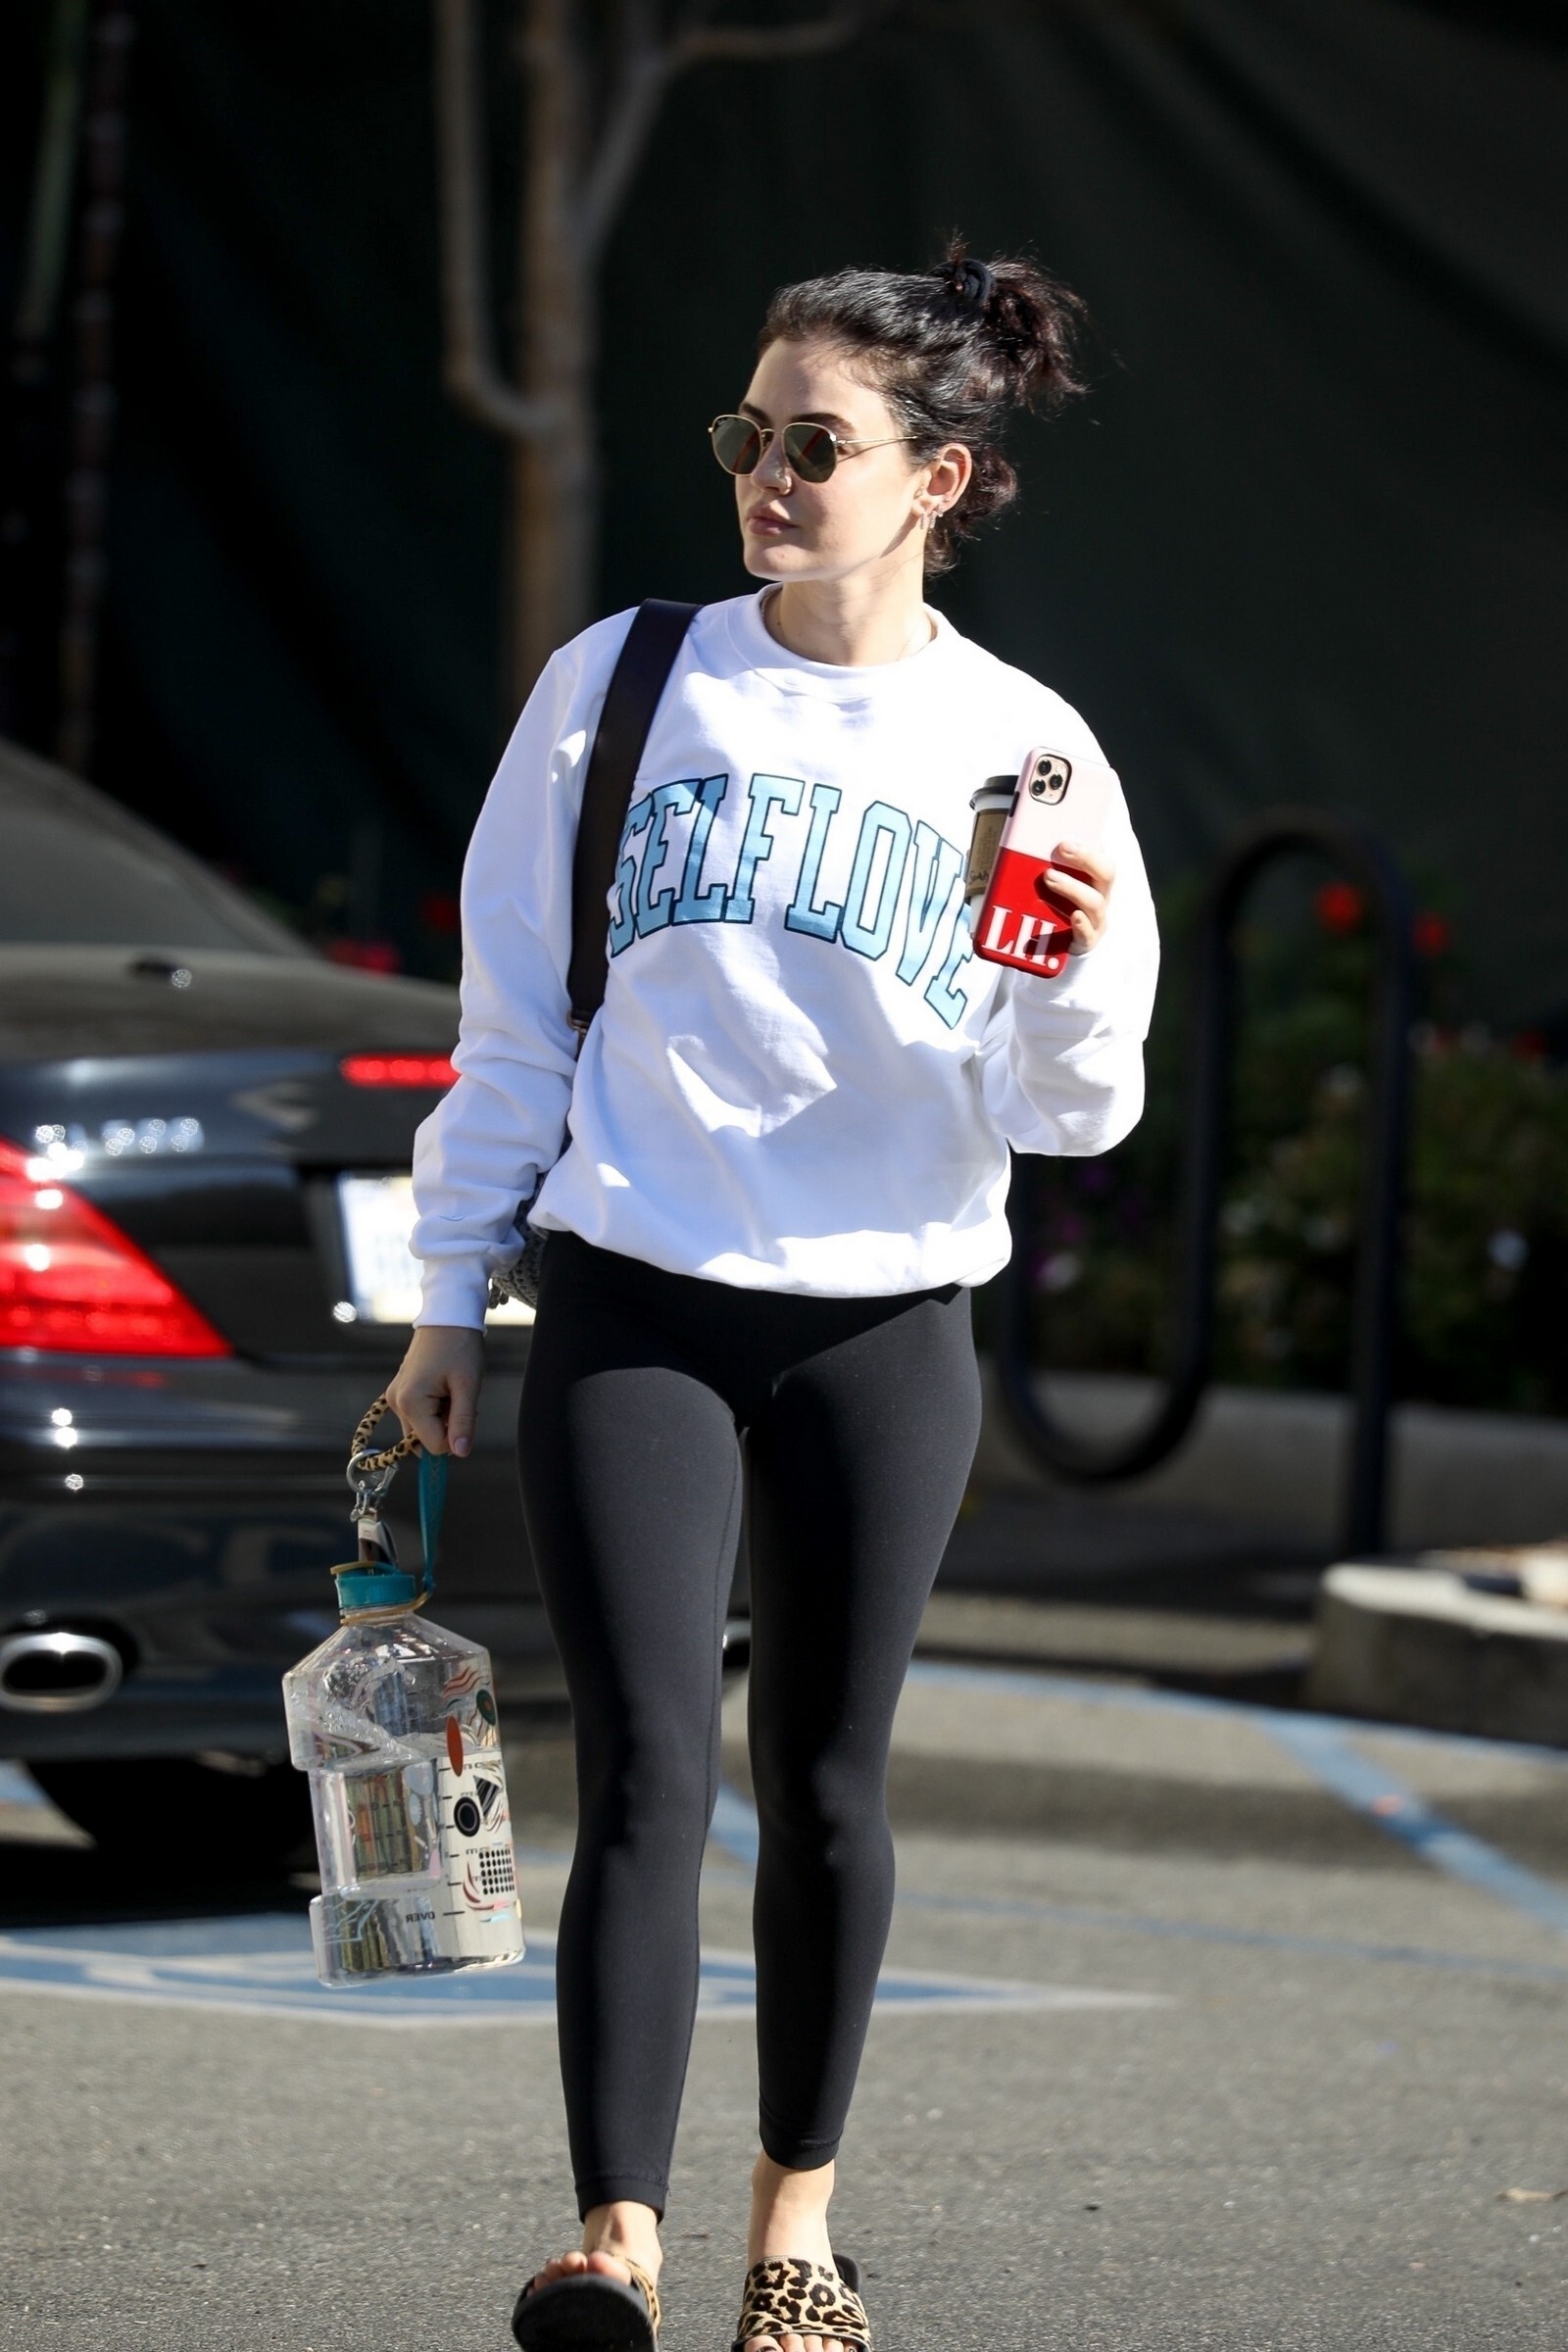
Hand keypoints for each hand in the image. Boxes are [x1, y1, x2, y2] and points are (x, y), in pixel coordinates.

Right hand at [386, 1324, 484, 1458]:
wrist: (446, 1317)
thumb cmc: (459, 1346)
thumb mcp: (468, 1385)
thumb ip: (463, 1422)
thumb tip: (460, 1453)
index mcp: (410, 1402)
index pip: (434, 1446)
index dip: (456, 1436)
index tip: (465, 1410)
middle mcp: (396, 1403)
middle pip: (425, 1441)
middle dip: (446, 1427)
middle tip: (459, 1398)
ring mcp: (394, 1397)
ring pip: (421, 1429)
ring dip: (440, 1419)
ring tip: (451, 1391)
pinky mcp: (398, 1392)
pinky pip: (418, 1416)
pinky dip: (434, 1410)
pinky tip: (443, 1389)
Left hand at [1045, 840, 1115, 955]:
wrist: (1058, 946)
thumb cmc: (1055, 906)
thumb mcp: (1052, 884)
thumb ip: (1044, 865)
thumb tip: (1018, 841)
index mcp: (1094, 879)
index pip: (1101, 857)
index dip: (1089, 846)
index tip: (1067, 838)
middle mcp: (1100, 896)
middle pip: (1106, 873)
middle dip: (1086, 858)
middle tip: (1062, 848)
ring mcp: (1096, 919)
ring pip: (1094, 901)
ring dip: (1072, 887)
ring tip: (1049, 877)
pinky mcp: (1087, 941)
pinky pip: (1088, 933)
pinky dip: (1082, 924)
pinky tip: (1074, 917)